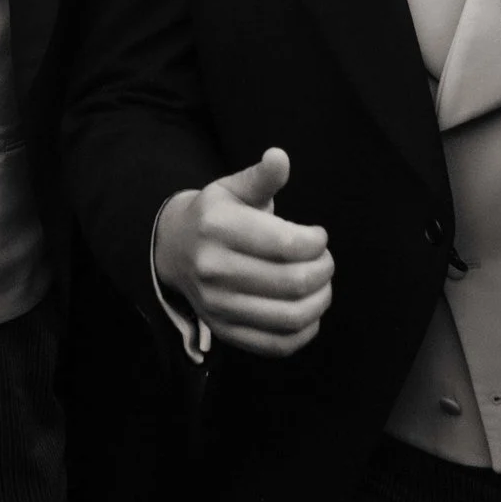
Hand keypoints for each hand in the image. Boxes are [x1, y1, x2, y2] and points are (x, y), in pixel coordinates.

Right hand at [152, 148, 333, 356]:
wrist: (175, 249)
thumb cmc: (215, 215)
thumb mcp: (234, 188)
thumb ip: (262, 177)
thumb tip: (280, 157)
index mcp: (217, 227)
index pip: (285, 244)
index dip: (316, 242)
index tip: (319, 236)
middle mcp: (212, 268)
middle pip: (292, 282)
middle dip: (323, 270)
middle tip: (325, 261)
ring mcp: (216, 304)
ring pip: (289, 317)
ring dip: (320, 301)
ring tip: (321, 285)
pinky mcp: (224, 330)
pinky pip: (276, 344)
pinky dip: (304, 332)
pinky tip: (309, 312)